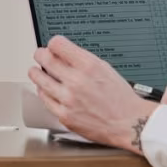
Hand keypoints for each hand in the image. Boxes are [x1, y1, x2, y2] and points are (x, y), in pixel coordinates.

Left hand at [28, 36, 154, 153]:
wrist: (129, 123)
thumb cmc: (121, 98)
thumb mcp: (105, 68)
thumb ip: (82, 60)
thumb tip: (63, 53)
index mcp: (88, 66)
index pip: (56, 44)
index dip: (53, 43)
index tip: (52, 46)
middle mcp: (76, 81)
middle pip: (44, 58)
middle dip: (41, 54)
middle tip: (41, 55)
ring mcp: (68, 99)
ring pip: (39, 78)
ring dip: (37, 72)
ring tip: (38, 71)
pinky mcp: (64, 115)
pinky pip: (44, 98)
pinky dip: (44, 92)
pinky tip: (47, 90)